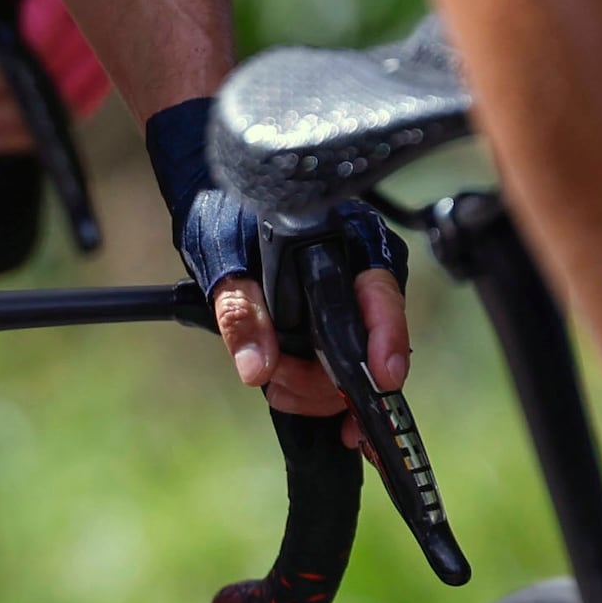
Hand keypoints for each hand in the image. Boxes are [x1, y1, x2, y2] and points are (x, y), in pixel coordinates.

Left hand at [155, 92, 412, 424]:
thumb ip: (241, 311)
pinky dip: (311, 391)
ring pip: (352, 367)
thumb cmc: (225, 217)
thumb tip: (257, 368)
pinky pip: (336, 372)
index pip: (381, 293)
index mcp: (351, 240)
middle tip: (280, 384)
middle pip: (369, 345)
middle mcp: (362, 274)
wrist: (215, 211)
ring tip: (273, 382)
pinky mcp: (334, 330)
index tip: (382, 377)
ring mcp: (351, 305)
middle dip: (326, 379)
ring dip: (312, 388)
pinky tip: (286, 391)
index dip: (386, 338)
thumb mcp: (224, 258)